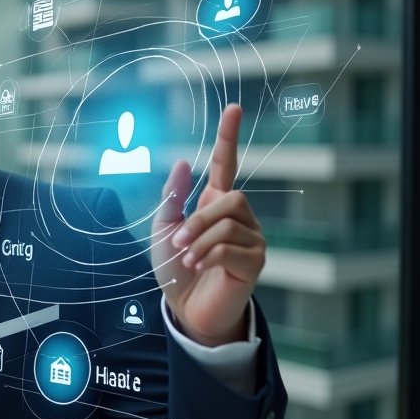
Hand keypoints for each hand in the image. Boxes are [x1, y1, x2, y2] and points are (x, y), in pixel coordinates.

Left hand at [151, 104, 264, 345]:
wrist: (186, 310)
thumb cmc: (175, 270)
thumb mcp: (164, 230)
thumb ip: (173, 198)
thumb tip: (182, 162)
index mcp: (215, 204)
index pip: (227, 163)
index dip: (229, 136)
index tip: (232, 108)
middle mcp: (240, 217)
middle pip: (231, 197)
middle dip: (200, 218)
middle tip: (178, 242)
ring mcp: (251, 239)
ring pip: (230, 222)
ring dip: (200, 240)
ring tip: (187, 259)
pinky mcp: (255, 263)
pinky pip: (232, 247)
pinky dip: (209, 255)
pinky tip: (200, 267)